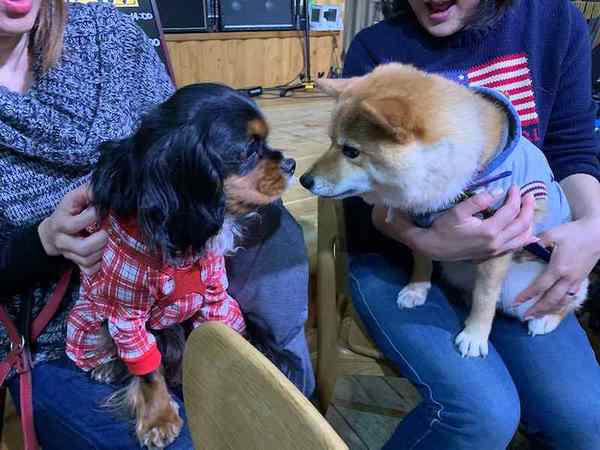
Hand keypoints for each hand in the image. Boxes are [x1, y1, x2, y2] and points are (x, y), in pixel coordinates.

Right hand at [38, 185, 106, 275]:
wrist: (51, 234)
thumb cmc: (67, 212)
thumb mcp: (73, 199)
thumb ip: (87, 192)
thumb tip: (103, 189)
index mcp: (61, 223)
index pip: (75, 224)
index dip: (93, 217)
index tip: (102, 211)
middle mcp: (62, 241)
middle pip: (83, 247)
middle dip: (100, 240)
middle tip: (107, 231)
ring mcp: (68, 254)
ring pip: (88, 260)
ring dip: (102, 251)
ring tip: (107, 241)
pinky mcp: (75, 264)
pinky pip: (89, 270)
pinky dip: (99, 265)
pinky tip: (103, 255)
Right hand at [373, 186, 536, 260]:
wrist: (434, 248)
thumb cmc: (444, 228)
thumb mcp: (458, 211)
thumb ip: (479, 201)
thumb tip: (498, 191)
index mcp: (489, 230)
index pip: (510, 210)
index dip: (515, 196)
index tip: (514, 186)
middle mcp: (496, 242)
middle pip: (522, 224)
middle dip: (528, 208)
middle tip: (528, 195)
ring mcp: (496, 251)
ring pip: (522, 237)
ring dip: (529, 222)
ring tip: (529, 210)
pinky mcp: (492, 255)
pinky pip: (515, 247)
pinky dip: (525, 239)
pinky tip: (530, 236)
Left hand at [514, 217, 599, 318]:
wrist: (596, 234)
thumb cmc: (573, 232)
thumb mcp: (552, 234)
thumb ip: (536, 242)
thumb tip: (521, 248)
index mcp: (558, 268)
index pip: (539, 287)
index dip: (527, 296)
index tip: (515, 302)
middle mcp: (568, 278)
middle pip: (551, 300)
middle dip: (537, 310)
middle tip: (524, 317)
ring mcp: (576, 281)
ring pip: (562, 302)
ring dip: (549, 310)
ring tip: (537, 316)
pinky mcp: (581, 280)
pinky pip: (570, 297)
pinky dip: (561, 305)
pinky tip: (554, 307)